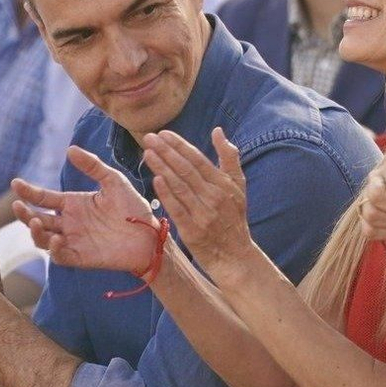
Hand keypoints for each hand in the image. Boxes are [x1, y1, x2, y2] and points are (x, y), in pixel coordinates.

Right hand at [11, 146, 157, 271]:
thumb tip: (70, 149)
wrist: (150, 235)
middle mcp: (69, 223)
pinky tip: (57, 239)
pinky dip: (55, 249)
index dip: (29, 192)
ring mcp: (73, 241)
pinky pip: (61, 256)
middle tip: (17, 205)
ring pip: (43, 239)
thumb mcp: (114, 181)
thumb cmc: (133, 207)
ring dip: (35, 231)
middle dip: (25, 213)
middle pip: (38, 218)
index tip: (16, 183)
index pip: (44, 198)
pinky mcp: (81, 257)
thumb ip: (93, 166)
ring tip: (35, 221)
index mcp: (73, 204)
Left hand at [142, 128, 254, 270]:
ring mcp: (203, 213)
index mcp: (224, 184)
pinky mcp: (192, 230)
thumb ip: (229, 157)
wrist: (234, 255)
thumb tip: (218, 131)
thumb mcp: (238, 185)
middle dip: (166, 152)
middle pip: (186, 169)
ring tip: (147, 153)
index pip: (198, 159)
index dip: (180, 145)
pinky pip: (177, 208)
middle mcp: (214, 196)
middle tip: (149, 137)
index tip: (163, 133)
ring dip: (162, 167)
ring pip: (179, 186)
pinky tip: (155, 179)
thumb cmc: (234, 217)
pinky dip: (166, 193)